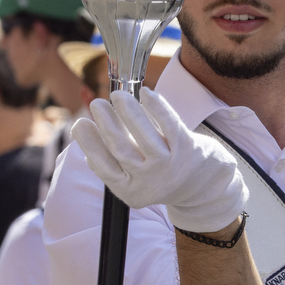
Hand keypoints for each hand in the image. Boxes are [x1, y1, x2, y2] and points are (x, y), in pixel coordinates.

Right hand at [72, 89, 248, 232]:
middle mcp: (150, 181)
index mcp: (131, 191)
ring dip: (128, 112)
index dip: (89, 144)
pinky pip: (170, 124)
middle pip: (122, 150)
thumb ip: (111, 162)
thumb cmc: (160, 174)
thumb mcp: (134, 179)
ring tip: (117, 95)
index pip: (104, 167)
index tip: (79, 123)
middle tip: (97, 104)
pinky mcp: (188, 148)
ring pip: (143, 136)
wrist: (204, 185)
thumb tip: (83, 135)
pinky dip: (157, 107)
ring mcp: (170, 165)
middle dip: (106, 124)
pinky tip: (145, 93)